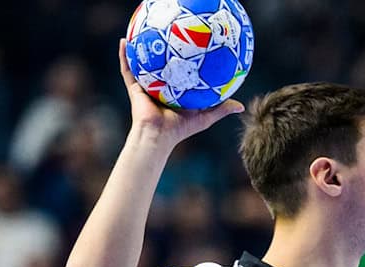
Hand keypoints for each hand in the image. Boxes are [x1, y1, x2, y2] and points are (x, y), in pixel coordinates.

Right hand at [118, 38, 243, 145]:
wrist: (159, 135)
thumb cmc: (180, 128)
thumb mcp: (205, 116)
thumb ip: (221, 109)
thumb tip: (241, 106)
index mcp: (173, 93)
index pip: (178, 74)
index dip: (183, 62)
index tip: (189, 48)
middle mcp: (158, 88)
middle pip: (160, 66)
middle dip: (161, 51)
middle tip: (167, 36)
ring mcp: (145, 87)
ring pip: (141, 64)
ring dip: (139, 49)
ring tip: (140, 33)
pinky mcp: (134, 87)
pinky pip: (127, 68)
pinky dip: (124, 56)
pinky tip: (124, 41)